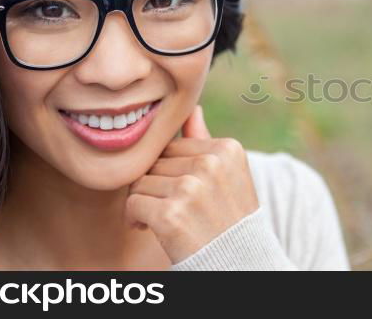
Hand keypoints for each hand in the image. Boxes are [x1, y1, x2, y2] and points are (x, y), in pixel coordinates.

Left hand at [124, 105, 259, 262]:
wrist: (238, 262)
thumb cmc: (228, 220)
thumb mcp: (227, 176)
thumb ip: (206, 141)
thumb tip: (191, 109)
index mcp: (227, 149)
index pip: (172, 147)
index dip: (171, 172)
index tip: (183, 194)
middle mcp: (212, 164)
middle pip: (155, 163)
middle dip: (156, 188)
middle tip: (175, 210)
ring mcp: (192, 188)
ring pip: (140, 182)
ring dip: (145, 204)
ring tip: (167, 220)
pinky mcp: (172, 213)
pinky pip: (133, 203)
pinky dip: (136, 220)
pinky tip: (153, 230)